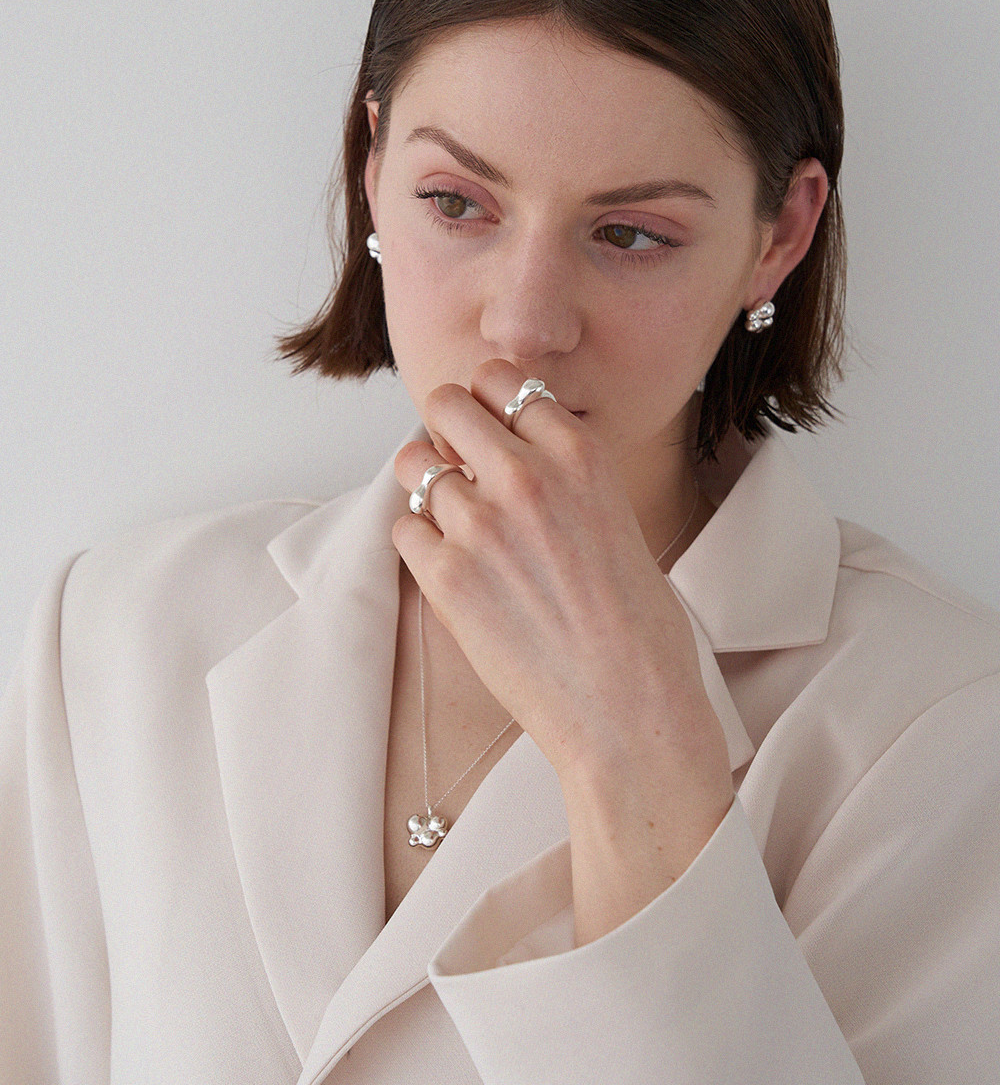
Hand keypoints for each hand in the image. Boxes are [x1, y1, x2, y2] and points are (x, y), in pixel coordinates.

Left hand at [393, 377, 731, 940]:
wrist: (630, 712)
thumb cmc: (639, 632)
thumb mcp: (620, 524)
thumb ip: (568, 482)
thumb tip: (514, 459)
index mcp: (580, 456)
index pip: (505, 379)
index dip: (489, 402)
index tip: (491, 431)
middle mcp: (526, 477)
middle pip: (446, 403)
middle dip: (446, 429)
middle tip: (459, 468)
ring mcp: (480, 526)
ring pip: (414, 464)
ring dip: (426, 486)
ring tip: (454, 524)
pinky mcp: (445, 578)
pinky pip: (403, 530)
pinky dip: (419, 545)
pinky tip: (453, 573)